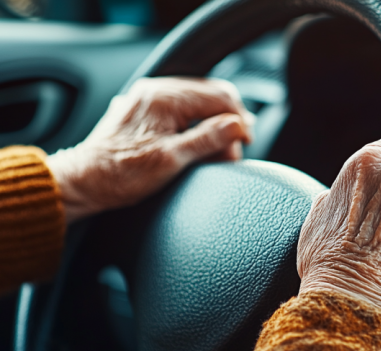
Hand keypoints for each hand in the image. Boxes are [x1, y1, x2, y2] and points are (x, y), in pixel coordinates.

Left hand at [48, 77, 252, 222]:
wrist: (85, 181)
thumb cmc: (122, 173)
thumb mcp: (171, 159)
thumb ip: (207, 139)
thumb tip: (237, 126)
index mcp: (164, 97)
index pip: (218, 96)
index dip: (239, 118)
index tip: (246, 141)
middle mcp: (156, 90)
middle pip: (210, 95)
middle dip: (228, 121)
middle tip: (233, 150)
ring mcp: (150, 99)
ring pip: (198, 102)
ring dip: (213, 124)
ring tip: (218, 152)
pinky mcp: (146, 111)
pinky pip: (182, 109)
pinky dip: (197, 125)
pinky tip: (200, 144)